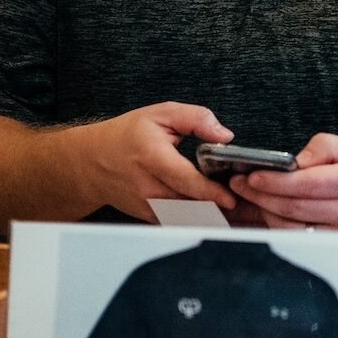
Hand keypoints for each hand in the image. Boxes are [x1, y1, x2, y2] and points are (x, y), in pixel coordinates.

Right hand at [68, 102, 237, 222]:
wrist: (92, 162)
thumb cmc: (127, 136)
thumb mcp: (161, 114)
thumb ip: (195, 119)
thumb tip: (224, 136)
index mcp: (152, 158)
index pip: (185, 181)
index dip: (211, 193)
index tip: (231, 198)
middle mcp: (148, 187)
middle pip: (190, 206)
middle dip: (219, 209)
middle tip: (245, 206)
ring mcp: (147, 206)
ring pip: (186, 219)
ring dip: (212, 219)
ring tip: (236, 213)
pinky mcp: (150, 217)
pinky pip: (179, 223)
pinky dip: (199, 222)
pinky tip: (218, 216)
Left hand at [228, 133, 337, 231]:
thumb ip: (322, 147)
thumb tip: (294, 161)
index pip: (305, 184)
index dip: (274, 181)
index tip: (251, 175)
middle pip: (293, 207)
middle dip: (260, 195)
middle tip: (239, 184)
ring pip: (292, 227)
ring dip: (265, 212)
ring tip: (251, 196)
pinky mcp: (337, 248)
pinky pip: (300, 239)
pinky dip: (279, 226)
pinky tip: (269, 212)